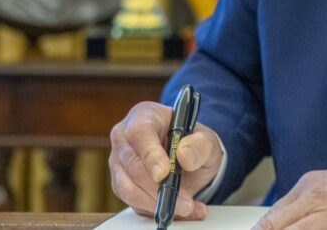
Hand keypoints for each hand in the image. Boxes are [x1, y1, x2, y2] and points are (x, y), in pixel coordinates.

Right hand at [109, 101, 224, 220]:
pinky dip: (156, 210)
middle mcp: (125, 138)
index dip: (150, 154)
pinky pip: (133, 202)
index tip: (164, 173)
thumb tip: (185, 156)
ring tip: (185, 208)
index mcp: (144, 116)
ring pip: (128, 187)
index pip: (139, 133)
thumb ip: (201, 145)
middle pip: (132, 164)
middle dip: (157, 187)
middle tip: (183, 201)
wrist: (190, 158)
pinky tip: (179, 211)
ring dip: (156, 202)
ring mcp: (120, 162)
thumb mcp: (206, 140)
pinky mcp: (122, 185)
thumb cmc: (192, 142)